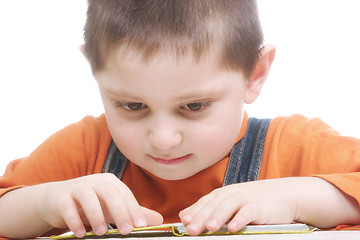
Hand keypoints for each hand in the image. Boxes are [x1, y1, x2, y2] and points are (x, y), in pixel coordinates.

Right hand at [39, 173, 162, 236]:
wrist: (56, 200)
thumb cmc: (90, 204)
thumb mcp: (112, 209)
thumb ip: (133, 213)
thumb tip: (158, 219)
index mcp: (110, 182)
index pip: (125, 194)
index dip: (133, 210)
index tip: (140, 226)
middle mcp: (95, 181)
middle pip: (110, 193)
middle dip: (120, 212)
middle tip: (126, 231)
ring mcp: (77, 186)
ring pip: (88, 197)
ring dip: (96, 215)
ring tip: (101, 232)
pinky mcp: (61, 196)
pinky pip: (68, 206)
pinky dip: (74, 220)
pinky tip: (80, 233)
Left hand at [179, 178, 298, 234]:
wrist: (284, 194)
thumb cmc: (254, 201)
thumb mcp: (230, 202)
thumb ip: (209, 208)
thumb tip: (185, 216)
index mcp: (223, 194)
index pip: (205, 202)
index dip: (195, 211)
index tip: (185, 222)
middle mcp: (232, 194)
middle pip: (214, 204)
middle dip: (202, 216)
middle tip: (192, 229)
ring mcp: (246, 198)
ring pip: (229, 205)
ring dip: (219, 216)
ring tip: (210, 227)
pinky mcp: (260, 205)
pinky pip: (249, 212)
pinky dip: (241, 219)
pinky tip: (234, 228)